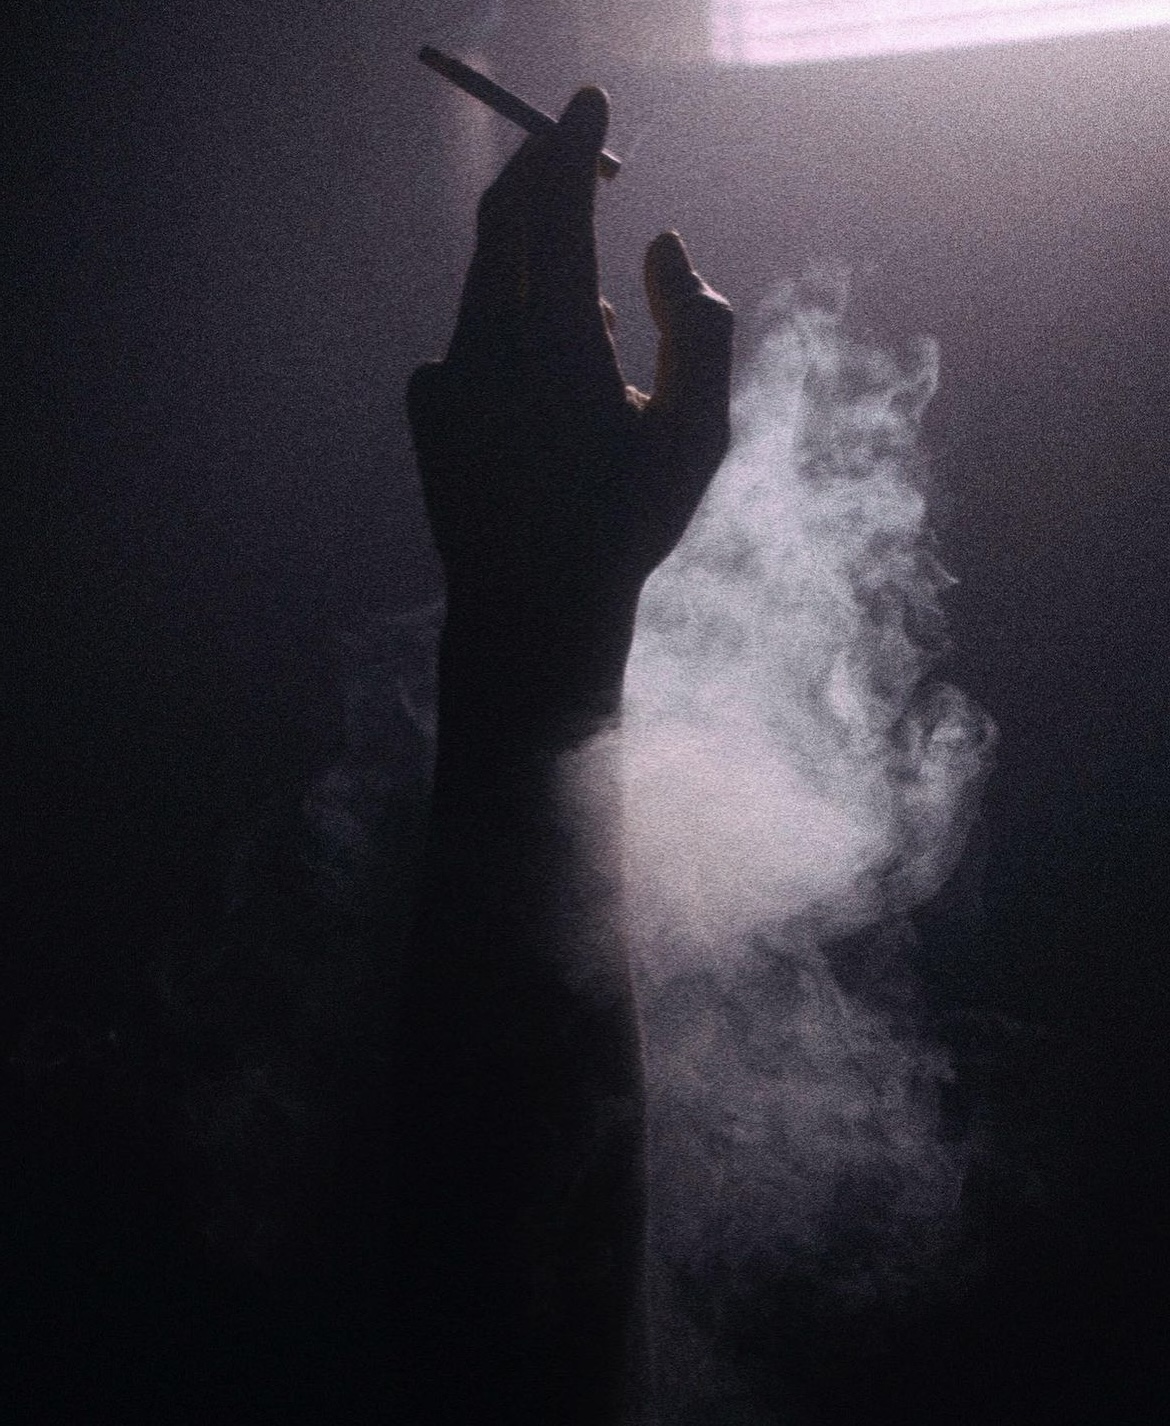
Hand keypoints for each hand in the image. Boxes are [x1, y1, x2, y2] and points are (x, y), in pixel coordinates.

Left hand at [407, 86, 732, 688]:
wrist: (528, 610)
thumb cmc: (624, 525)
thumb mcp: (697, 434)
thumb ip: (701, 323)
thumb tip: (660, 243)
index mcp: (558, 345)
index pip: (560, 210)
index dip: (574, 147)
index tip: (586, 100)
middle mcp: (487, 346)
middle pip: (505, 221)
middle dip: (539, 173)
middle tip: (570, 151)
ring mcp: (446, 373)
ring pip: (488, 280)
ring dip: (535, 271)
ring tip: (585, 340)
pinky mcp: (424, 402)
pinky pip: (470, 337)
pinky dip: (506, 332)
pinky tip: (535, 399)